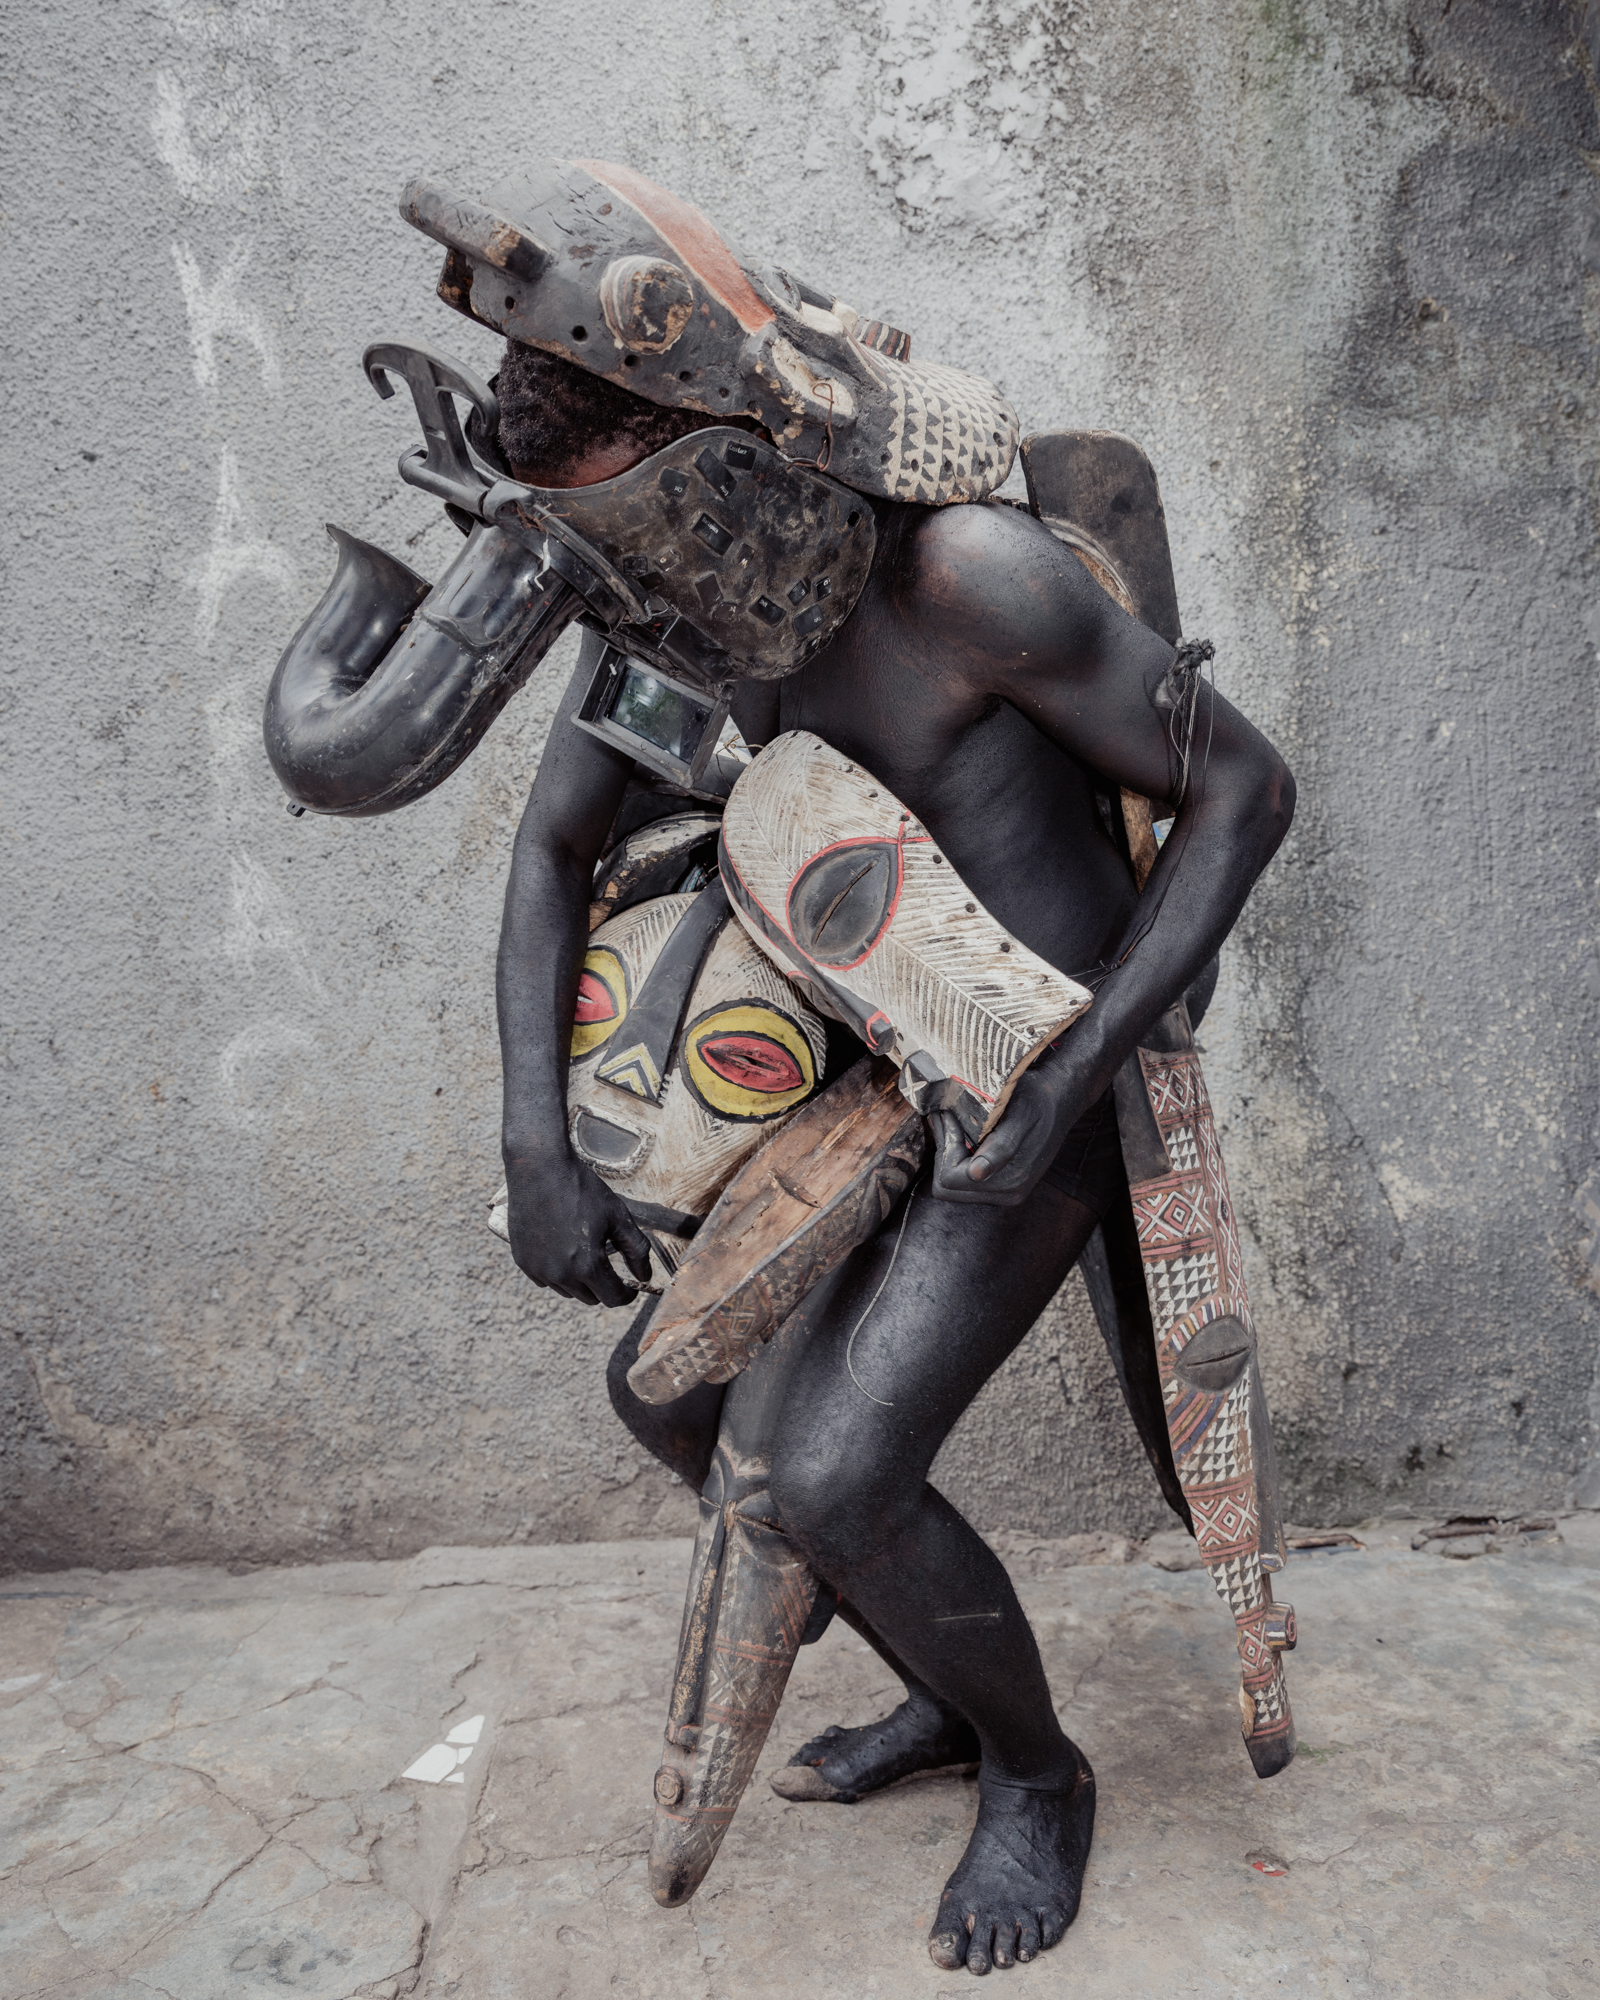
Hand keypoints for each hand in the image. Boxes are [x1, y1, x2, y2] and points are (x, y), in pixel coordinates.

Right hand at [502, 1150, 651, 1307]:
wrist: (539, 1168)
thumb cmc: (581, 1189)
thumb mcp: (618, 1216)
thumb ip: (636, 1250)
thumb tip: (645, 1277)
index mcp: (588, 1264)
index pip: (613, 1298)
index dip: (627, 1294)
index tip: (630, 1287)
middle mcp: (561, 1274)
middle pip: (591, 1298)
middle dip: (603, 1286)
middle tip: (606, 1262)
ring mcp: (539, 1269)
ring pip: (567, 1291)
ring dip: (579, 1280)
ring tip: (582, 1251)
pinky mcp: (523, 1261)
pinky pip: (545, 1280)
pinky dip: (556, 1273)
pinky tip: (561, 1249)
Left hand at [929, 1069, 1071, 1206]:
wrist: (1058, 1102)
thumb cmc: (1036, 1100)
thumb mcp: (1019, 1114)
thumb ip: (1000, 1146)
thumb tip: (976, 1174)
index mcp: (1011, 1180)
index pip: (950, 1178)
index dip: (946, 1145)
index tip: (951, 1114)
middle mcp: (1008, 1193)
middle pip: (947, 1187)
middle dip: (944, 1151)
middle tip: (948, 1116)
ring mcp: (1005, 1193)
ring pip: (952, 1186)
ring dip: (949, 1154)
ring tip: (954, 1121)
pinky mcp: (1002, 1187)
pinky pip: (964, 1182)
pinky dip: (958, 1157)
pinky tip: (965, 1133)